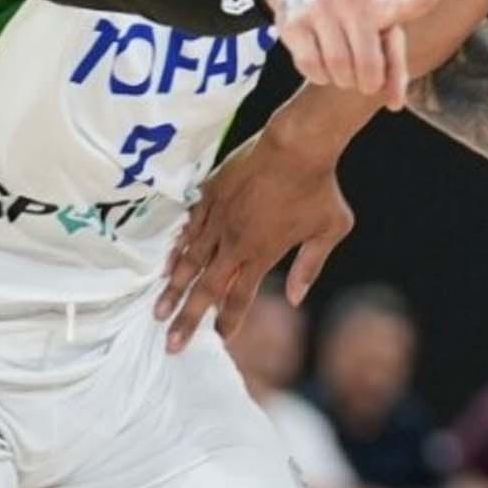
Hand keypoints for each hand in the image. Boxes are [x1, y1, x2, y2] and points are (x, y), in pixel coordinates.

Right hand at [158, 131, 357, 348]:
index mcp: (262, 253)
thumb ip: (310, 266)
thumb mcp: (330, 230)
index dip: (228, 321)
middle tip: (171, 344)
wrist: (297, 143)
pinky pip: (188, 227)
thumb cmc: (319, 187)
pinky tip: (168, 263)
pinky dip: (177, 248)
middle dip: (187, 318)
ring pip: (189, 260)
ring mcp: (218, 217)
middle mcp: (235, 240)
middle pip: (206, 288)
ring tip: (158, 310)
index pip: (240, 296)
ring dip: (173, 288)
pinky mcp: (209, 195)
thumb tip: (296, 299)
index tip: (219, 339)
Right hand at [262, 0, 439, 107]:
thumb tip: (396, 105)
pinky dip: (320, 77)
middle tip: (366, 83)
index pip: (400, 5)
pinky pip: (311, 66)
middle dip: (369, 83)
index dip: (417, 2)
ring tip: (344, 73)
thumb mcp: (379, 25)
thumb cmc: (354, 13)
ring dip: (343, 81)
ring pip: (338, 68)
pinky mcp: (295, 23)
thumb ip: (394, 63)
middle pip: (367, 64)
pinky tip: (323, 67)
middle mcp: (351, 2)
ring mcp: (321, 10)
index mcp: (380, 3)